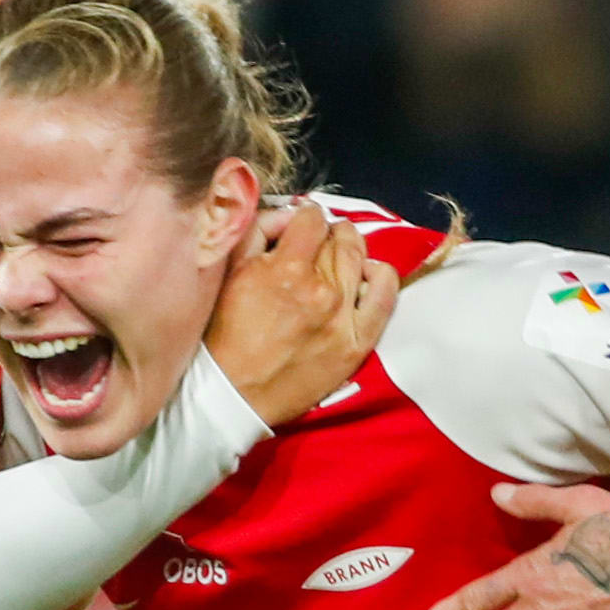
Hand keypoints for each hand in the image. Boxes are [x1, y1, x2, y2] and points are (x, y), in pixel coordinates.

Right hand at [203, 200, 397, 427]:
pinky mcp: (357, 344)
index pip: (312, 219)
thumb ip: (258, 231)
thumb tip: (289, 214)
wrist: (232, 395)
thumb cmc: (223, 334)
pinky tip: (366, 275)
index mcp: (287, 269)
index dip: (303, 219)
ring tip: (334, 258)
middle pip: (338, 237)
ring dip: (348, 250)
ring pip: (360, 258)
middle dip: (324, 235)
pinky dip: (380, 277)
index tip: (298, 229)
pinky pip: (385, 295)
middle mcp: (321, 290)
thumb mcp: (229, 271)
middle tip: (312, 247)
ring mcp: (343, 318)